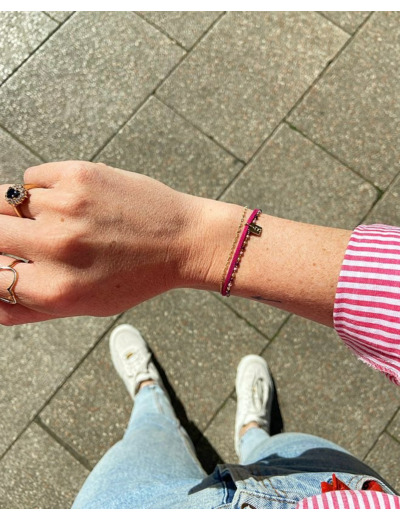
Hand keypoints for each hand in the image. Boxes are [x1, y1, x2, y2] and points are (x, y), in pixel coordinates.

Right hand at [0, 161, 199, 324]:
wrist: (183, 239)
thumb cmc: (137, 276)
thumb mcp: (87, 306)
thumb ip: (32, 308)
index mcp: (56, 288)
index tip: (9, 261)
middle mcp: (56, 245)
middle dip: (0, 237)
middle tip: (17, 237)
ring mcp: (66, 205)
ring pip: (3, 199)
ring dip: (17, 211)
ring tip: (48, 218)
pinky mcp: (79, 174)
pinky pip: (32, 177)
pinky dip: (41, 189)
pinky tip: (68, 201)